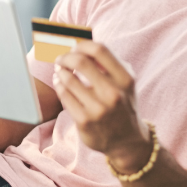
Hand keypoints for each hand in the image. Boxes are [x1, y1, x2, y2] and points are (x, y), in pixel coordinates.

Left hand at [53, 41, 151, 172]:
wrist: (127, 142)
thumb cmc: (122, 105)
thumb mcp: (124, 84)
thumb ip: (109, 65)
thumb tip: (81, 45)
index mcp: (125, 79)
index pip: (100, 50)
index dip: (82, 44)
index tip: (74, 46)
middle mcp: (113, 93)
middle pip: (80, 61)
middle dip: (66, 57)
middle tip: (61, 58)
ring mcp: (98, 109)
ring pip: (68, 79)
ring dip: (60, 71)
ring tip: (60, 70)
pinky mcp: (84, 121)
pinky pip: (64, 96)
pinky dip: (59, 85)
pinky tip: (60, 83)